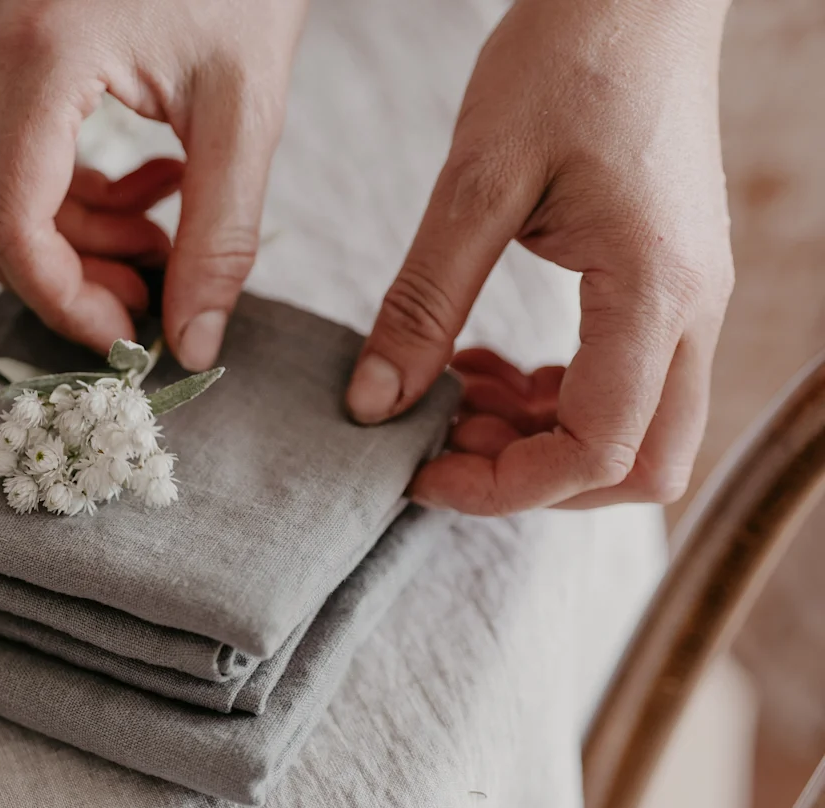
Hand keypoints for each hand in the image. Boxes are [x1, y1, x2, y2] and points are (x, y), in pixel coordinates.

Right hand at [0, 0, 307, 365]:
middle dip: (51, 272)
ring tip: (160, 232)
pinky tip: (148, 179)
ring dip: (62, 232)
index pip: (7, 219)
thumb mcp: (246, 101)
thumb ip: (221, 231)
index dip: (60, 296)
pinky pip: (0, 139)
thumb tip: (194, 339)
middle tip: (138, 295)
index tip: (127, 333)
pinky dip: (62, 184)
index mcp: (42, 54)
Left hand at [346, 0, 733, 514]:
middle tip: (438, 439)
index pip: (598, 449)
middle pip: (640, 464)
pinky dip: (556, 394)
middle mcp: (692, 308)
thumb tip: (375, 403)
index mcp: (653, 291)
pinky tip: (481, 359)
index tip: (419, 470)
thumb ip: (424, 300)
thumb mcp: (476, 182)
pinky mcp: (669, 278)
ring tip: (448, 394)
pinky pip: (630, 379)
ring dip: (541, 437)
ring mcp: (691, 295)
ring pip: (639, 429)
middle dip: (534, 477)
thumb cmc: (565, 62)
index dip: (504, 486)